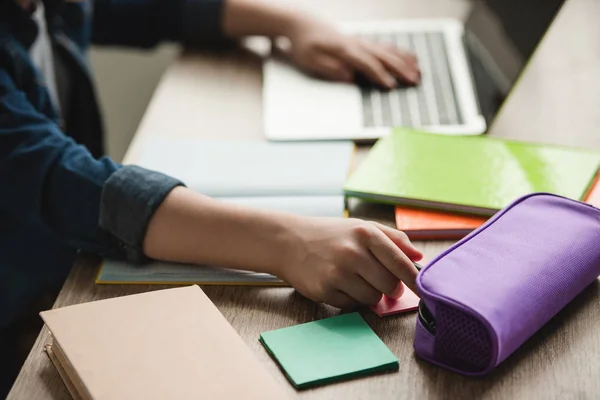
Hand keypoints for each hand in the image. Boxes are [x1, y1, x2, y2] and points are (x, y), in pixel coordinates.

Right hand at [276, 217, 422, 308]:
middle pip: (390, 285)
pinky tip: (339, 284)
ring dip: (370, 294)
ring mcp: (337, 272)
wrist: (288, 241)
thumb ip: (393, 239)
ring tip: (355, 278)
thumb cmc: (330, 234)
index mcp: (366, 233)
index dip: (415, 280)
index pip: (401, 263)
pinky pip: (352, 305)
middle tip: (380, 280)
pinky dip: (351, 299)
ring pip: (373, 298)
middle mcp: (352, 252)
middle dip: (389, 287)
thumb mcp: (362, 227)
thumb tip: (419, 258)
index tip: (425, 291)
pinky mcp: (324, 290)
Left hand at [282, 16, 420, 88]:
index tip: (391, 87)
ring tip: (419, 72)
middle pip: (383, 57)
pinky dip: (400, 53)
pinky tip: (411, 58)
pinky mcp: (363, 42)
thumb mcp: (310, 60)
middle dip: (400, 70)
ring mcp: (361, 41)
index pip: (366, 64)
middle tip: (415, 81)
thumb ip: (329, 68)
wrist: (302, 23)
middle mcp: (356, 44)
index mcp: (343, 50)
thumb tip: (349, 76)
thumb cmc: (304, 45)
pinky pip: (385, 47)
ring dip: (405, 62)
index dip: (379, 76)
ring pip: (388, 51)